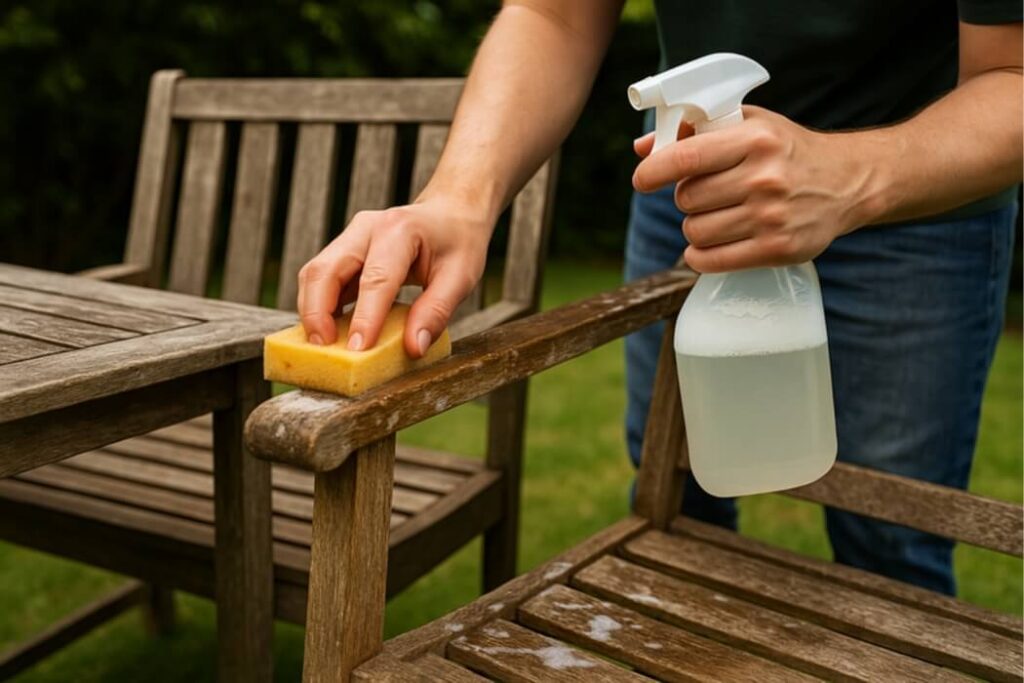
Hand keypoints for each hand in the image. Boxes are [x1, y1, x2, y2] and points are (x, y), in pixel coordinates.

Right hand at [297, 199, 489, 357]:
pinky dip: (320, 305)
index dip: (365, 316)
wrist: (451, 211)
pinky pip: (323, 277)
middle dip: (318, 312)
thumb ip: (436, 312)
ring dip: (313, 310)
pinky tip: (329, 330)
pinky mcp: (345, 250)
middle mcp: (367, 228)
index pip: (376, 278)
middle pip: (327, 270)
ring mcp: (351, 237)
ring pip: (316, 272)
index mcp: (400, 230)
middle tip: (324, 348)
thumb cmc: (459, 242)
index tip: (358, 349)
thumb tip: (413, 348)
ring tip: (322, 345)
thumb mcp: (461, 277)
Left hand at [632, 106, 876, 272]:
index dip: (654, 171)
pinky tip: (708, 245)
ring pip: (695, 230)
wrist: (848, 181)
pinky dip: (699, 256)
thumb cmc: (787, 150)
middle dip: (686, 197)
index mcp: (755, 139)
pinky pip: (711, 260)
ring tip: (717, 216)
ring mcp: (772, 216)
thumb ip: (697, 130)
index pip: (687, 157)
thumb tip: (643, 148)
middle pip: (687, 198)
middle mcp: (764, 178)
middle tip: (706, 193)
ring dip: (695, 226)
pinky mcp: (777, 249)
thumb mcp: (750, 125)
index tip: (642, 180)